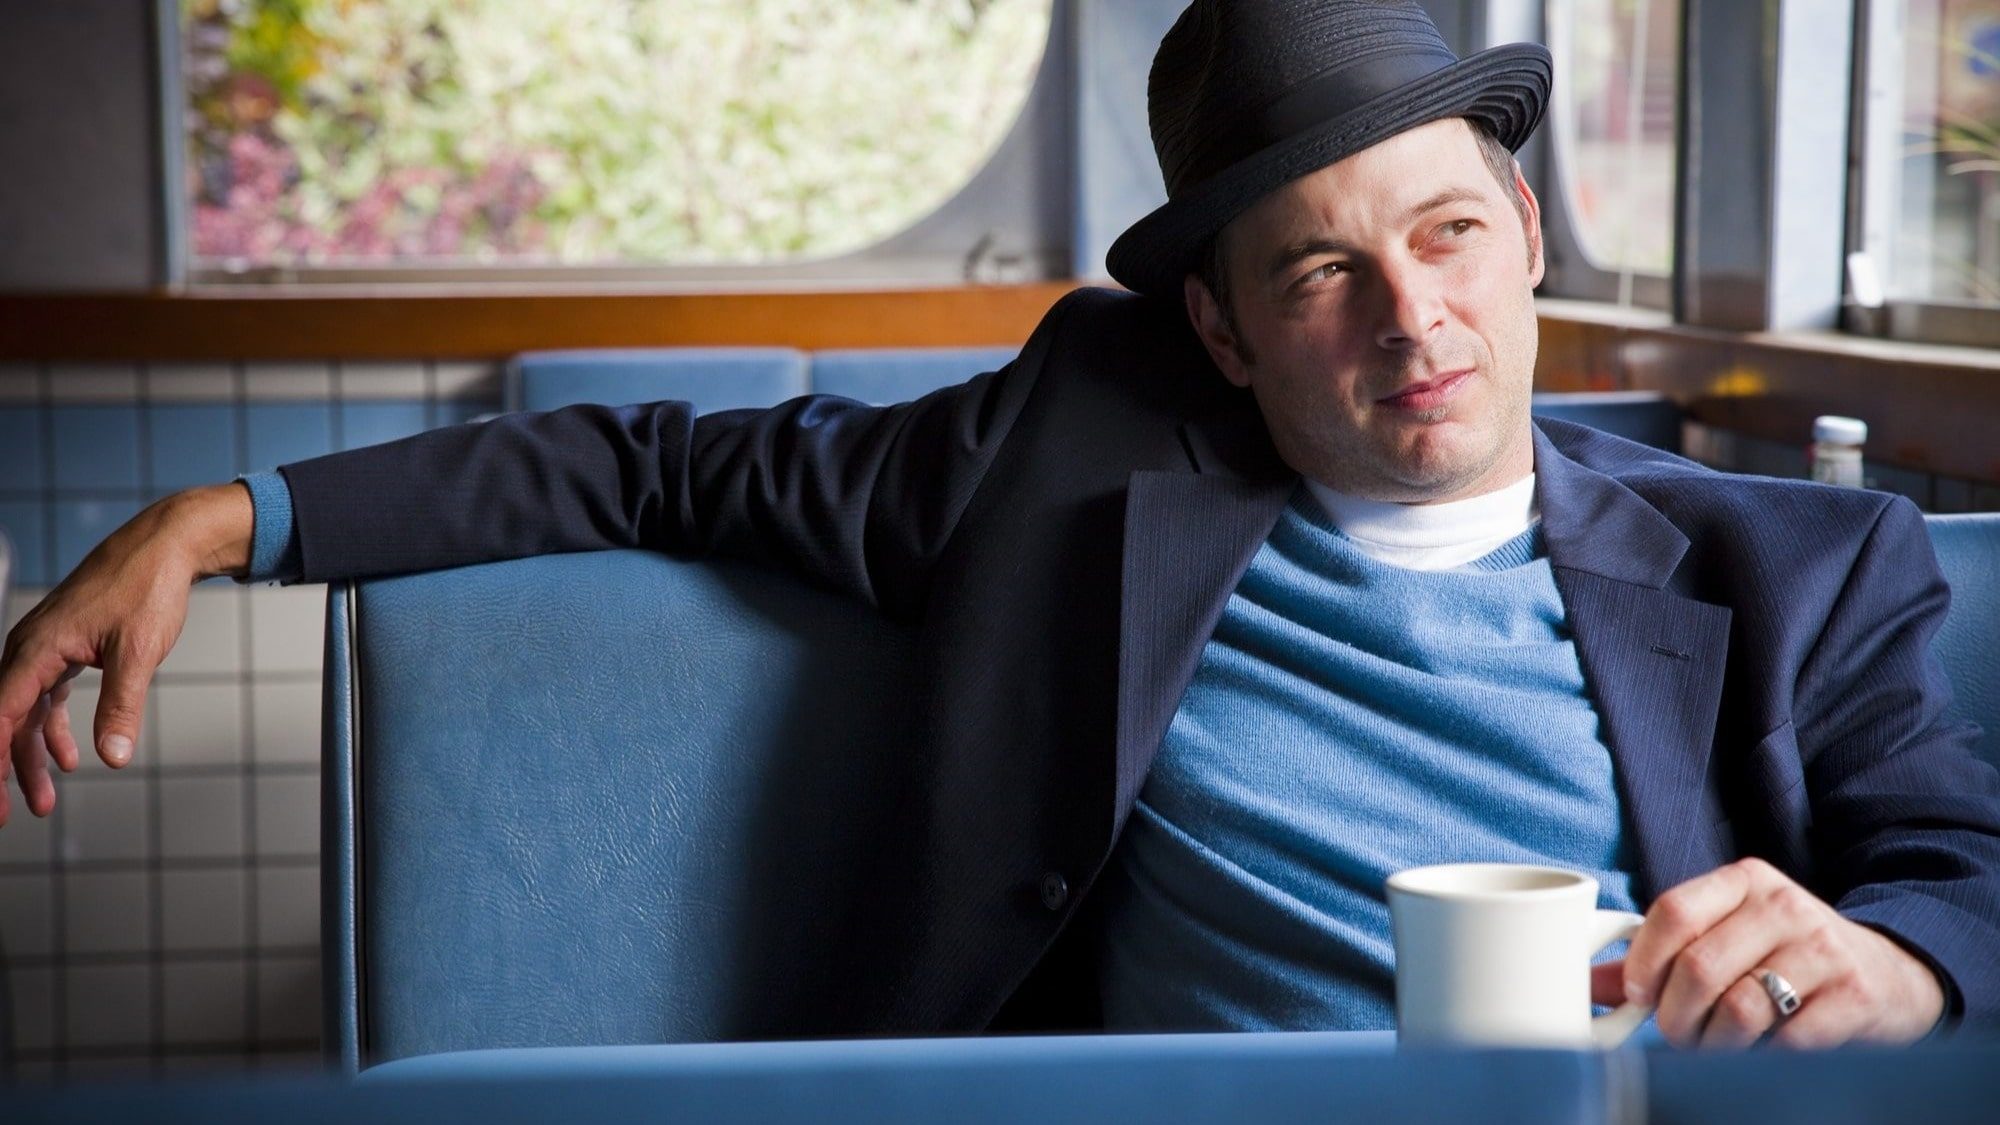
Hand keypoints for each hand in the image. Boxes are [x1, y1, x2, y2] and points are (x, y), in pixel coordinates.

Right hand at [0, 484, 254, 825]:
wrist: (164, 546)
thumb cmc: (148, 588)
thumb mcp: (140, 652)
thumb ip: (122, 707)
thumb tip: (114, 758)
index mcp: (36, 650)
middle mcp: (29, 649)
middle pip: (4, 719)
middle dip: (5, 770)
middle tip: (12, 816)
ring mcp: (44, 648)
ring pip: (25, 713)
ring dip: (32, 756)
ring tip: (46, 801)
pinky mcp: (64, 648)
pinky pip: (45, 697)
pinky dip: (53, 729)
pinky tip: (68, 758)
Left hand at [1592, 857, 1945, 1047]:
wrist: (1890, 974)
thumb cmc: (1787, 955)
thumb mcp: (1730, 935)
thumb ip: (1662, 956)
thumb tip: (1590, 984)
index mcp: (1744, 881)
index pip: (1673, 910)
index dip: (1644, 960)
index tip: (1639, 995)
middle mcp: (1784, 905)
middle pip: (1700, 966)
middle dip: (1675, 1015)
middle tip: (1677, 1035)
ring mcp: (1823, 948)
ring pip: (1741, 1007)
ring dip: (1714, 1042)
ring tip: (1715, 1046)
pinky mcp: (1854, 995)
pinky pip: (1789, 1039)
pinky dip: (1763, 1055)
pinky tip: (1763, 1050)